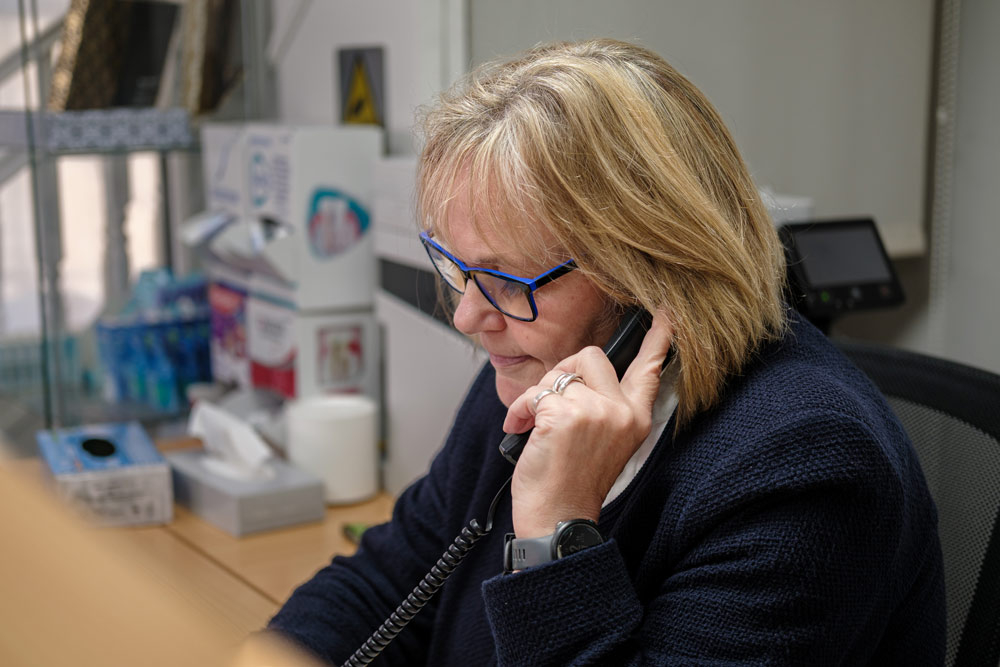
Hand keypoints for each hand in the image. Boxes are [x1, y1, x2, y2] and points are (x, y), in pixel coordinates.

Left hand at [503, 312, 673, 538]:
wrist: (558, 520)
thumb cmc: (573, 484)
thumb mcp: (604, 443)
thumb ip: (603, 407)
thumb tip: (579, 376)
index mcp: (636, 418)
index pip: (650, 370)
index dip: (658, 338)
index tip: (666, 311)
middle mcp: (622, 412)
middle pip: (591, 356)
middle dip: (562, 372)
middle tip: (549, 402)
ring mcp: (597, 412)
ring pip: (558, 374)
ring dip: (537, 396)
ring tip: (533, 425)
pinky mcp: (567, 415)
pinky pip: (535, 392)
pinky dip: (520, 410)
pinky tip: (522, 430)